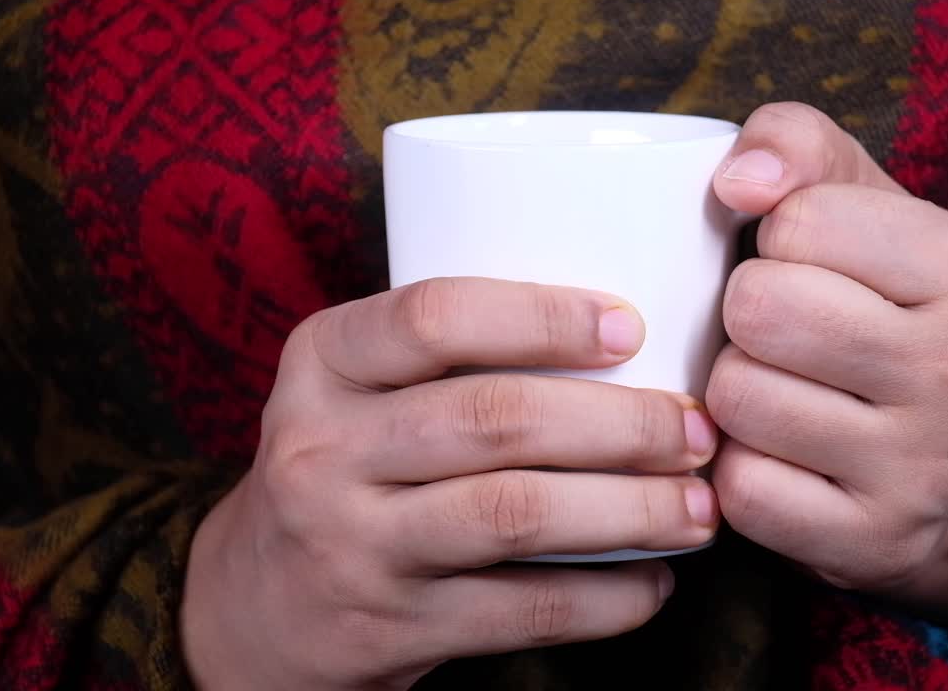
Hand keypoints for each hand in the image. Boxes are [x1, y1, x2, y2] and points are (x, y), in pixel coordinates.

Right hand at [180, 278, 719, 690]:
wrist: (249, 604)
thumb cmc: (345, 467)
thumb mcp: (356, 390)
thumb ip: (450, 358)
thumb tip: (632, 342)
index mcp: (321, 360)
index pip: (435, 316)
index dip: (545, 318)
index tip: (633, 326)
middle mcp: (322, 448)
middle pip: (495, 419)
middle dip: (620, 423)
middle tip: (696, 430)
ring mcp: (350, 546)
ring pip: (515, 516)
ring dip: (629, 510)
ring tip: (698, 507)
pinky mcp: (385, 630)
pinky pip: (519, 612)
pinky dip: (605, 599)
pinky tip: (654, 582)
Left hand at [707, 103, 947, 615]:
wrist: (925, 466)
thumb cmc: (873, 305)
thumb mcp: (856, 205)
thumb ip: (795, 146)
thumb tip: (738, 180)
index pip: (797, 221)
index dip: (777, 241)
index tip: (815, 269)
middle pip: (759, 309)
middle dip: (747, 315)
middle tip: (786, 335)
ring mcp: (926, 467)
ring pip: (737, 397)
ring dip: (737, 391)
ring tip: (785, 392)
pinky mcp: (871, 542)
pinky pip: (740, 488)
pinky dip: (740, 468)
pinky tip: (782, 457)